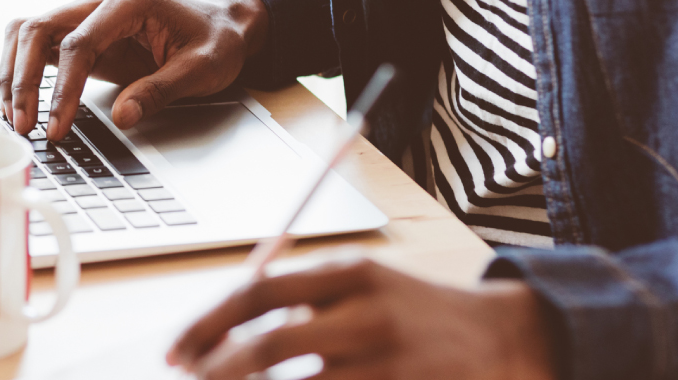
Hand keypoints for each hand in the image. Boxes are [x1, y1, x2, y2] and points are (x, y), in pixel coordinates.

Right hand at [0, 0, 268, 139]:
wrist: (222, 26)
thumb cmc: (215, 40)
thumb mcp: (202, 68)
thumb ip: (160, 90)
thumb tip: (124, 116)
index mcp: (130, 1)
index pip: (80, 43)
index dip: (62, 87)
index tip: (57, 124)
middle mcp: (99, 2)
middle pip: (38, 29)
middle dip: (22, 79)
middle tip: (24, 124)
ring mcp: (86, 17)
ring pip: (27, 32)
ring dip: (13, 72)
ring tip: (15, 117)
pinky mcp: (82, 35)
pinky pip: (38, 45)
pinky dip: (21, 72)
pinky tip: (20, 104)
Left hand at [168, 258, 556, 379]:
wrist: (501, 338)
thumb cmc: (412, 311)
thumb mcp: (360, 284)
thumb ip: (299, 298)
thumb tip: (217, 329)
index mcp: (349, 273)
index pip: (256, 294)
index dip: (206, 324)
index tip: (176, 350)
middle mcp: (366, 314)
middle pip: (266, 347)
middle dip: (215, 372)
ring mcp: (386, 362)